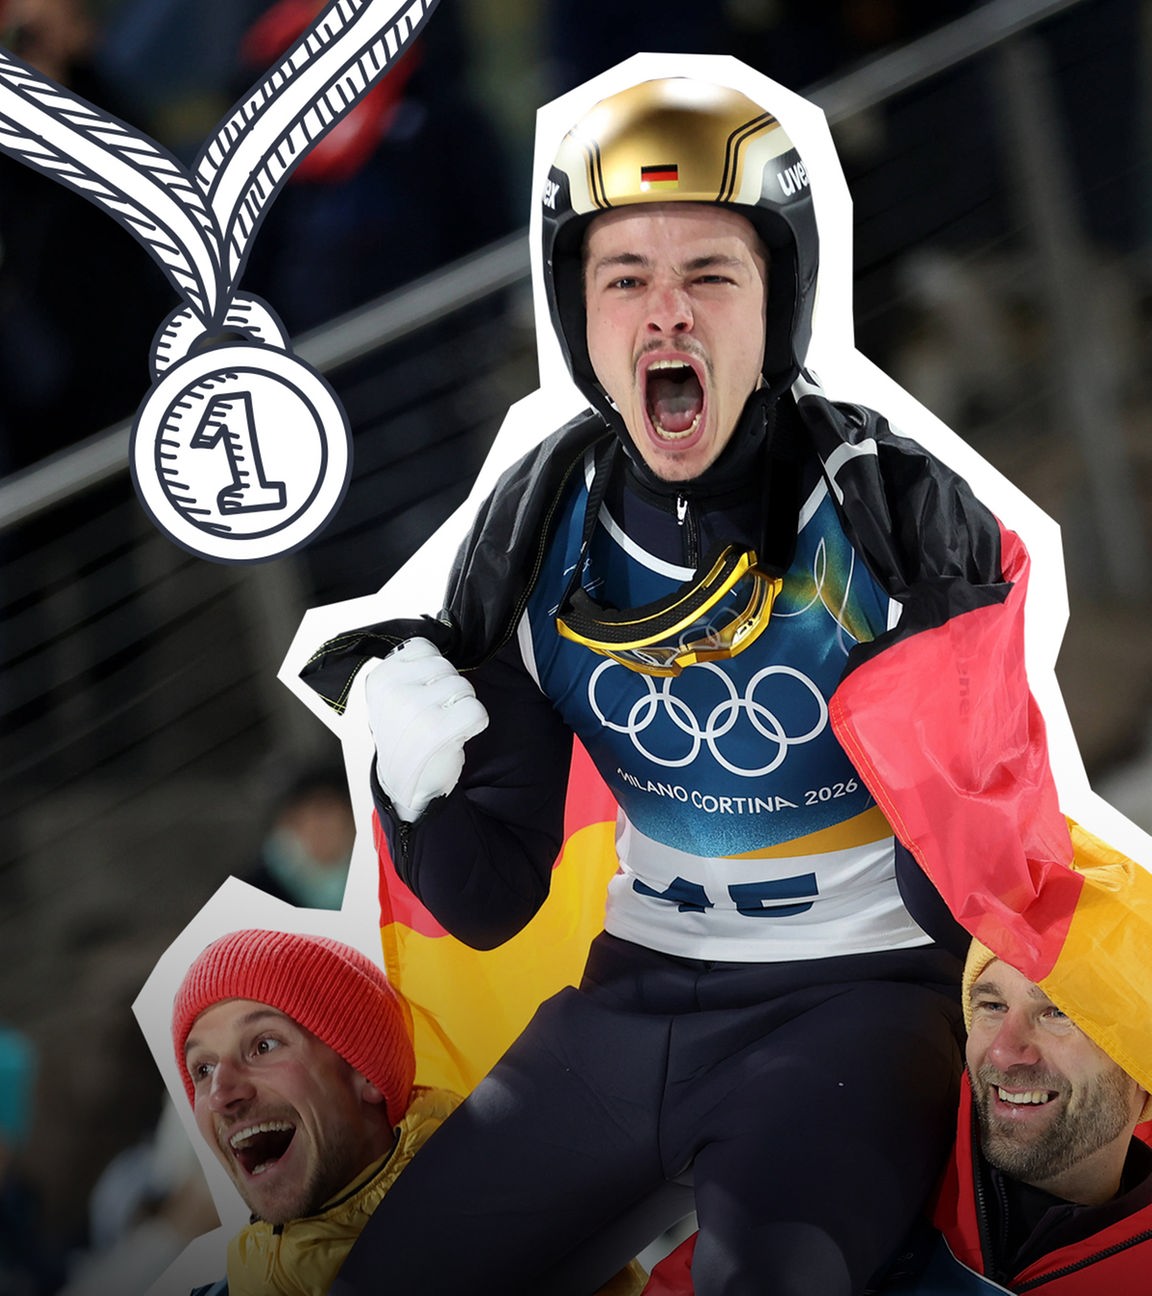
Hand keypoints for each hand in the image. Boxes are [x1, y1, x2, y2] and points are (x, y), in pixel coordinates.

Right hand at [364, 637, 488, 821]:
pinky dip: (475, 722)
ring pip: (464, 687)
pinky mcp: (435, 731)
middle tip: (434, 717)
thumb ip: (410, 667)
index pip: (425, 648)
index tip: (423, 696)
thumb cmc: (408, 736)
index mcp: (380, 678)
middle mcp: (392, 691)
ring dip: (462, 708)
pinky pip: (476, 710)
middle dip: (450, 691)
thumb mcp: (396, 696)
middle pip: (448, 667)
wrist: (407, 786)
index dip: (434, 672)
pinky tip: (457, 736)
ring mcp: (412, 710)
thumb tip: (444, 625)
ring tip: (442, 728)